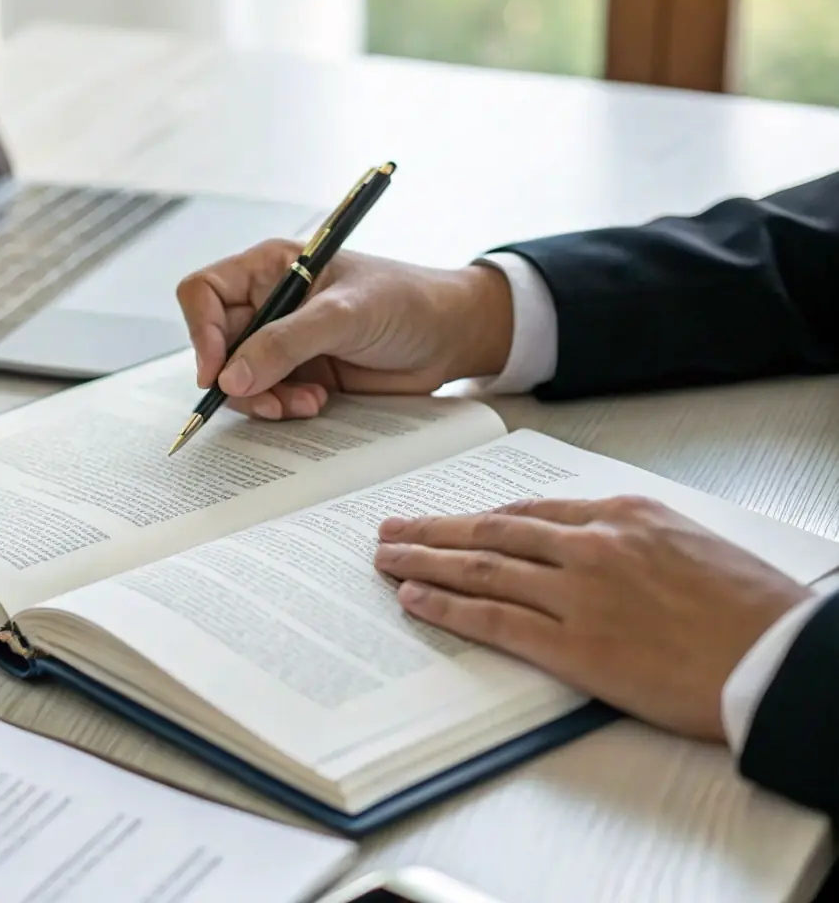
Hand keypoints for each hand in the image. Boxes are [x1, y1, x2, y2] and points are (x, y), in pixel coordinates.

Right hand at [175, 240, 513, 419]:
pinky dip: (284, 407)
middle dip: (237, 378)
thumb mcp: (344, 316)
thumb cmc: (406, 302)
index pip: (203, 293)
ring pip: (238, 379)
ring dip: (264, 399)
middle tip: (269, 400)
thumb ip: (285, 343)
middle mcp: (268, 303)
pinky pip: (267, 398)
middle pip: (216, 345)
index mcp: (270, 268)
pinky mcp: (298, 373)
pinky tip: (319, 402)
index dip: (201, 332)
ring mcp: (282, 341)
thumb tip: (230, 377)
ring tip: (307, 401)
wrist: (451, 337)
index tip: (217, 372)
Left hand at [373, 496, 810, 740]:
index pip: (527, 511)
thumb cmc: (751, 607)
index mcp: (621, 515)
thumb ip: (629, 536)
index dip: (477, 516)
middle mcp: (592, 547)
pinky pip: (496, 621)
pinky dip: (449, 607)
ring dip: (425, 561)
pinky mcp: (577, 647)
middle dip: (433, 529)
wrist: (783, 658)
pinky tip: (415, 599)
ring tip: (386, 558)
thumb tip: (583, 541)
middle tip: (389, 529)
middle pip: (491, 531)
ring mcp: (580, 596)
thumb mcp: (688, 542)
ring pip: (482, 569)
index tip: (447, 519)